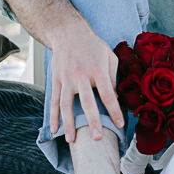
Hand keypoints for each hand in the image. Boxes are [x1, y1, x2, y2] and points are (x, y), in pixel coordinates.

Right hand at [49, 22, 122, 143]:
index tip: (120, 124)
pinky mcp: (55, 80)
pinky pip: (53, 101)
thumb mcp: (109, 56)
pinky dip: (53, 116)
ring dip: (69, 123)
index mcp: (98, 69)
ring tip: (72, 140)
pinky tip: (54, 129)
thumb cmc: (93, 46)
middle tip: (97, 138)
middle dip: (92, 121)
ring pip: (66, 104)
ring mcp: (66, 78)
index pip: (108, 94)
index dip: (115, 111)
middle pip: (87, 102)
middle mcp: (81, 75)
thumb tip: (116, 97)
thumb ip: (113, 77)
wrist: (68, 33)